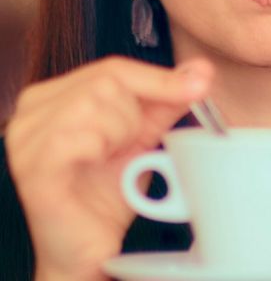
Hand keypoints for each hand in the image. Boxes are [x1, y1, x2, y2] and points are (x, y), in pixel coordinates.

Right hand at [5, 56, 212, 280]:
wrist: (90, 246)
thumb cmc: (108, 192)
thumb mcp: (143, 136)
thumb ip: (167, 100)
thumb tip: (200, 70)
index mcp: (55, 94)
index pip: (114, 68)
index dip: (160, 78)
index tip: (200, 85)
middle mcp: (32, 108)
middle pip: (106, 82)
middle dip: (133, 117)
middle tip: (125, 147)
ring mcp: (26, 136)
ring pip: (93, 105)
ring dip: (118, 135)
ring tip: (108, 159)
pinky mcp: (31, 166)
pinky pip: (78, 138)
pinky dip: (99, 151)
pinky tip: (93, 166)